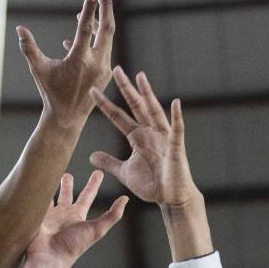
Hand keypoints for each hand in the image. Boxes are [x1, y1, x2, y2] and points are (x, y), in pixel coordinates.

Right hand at [17, 0, 114, 127]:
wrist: (67, 117)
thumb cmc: (51, 92)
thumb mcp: (39, 69)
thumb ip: (29, 48)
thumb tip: (19, 29)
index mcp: (80, 60)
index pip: (87, 27)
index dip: (90, 7)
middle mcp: (96, 63)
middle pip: (107, 29)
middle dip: (107, 8)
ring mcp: (104, 69)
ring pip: (107, 39)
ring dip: (100, 23)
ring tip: (93, 10)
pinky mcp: (106, 73)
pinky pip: (103, 50)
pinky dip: (95, 40)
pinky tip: (80, 36)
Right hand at [26, 171, 126, 267]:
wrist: (49, 257)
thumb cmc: (73, 246)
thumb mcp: (97, 229)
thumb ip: (111, 215)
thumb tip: (126, 198)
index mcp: (77, 216)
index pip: (87, 195)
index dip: (93, 184)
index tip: (98, 172)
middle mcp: (62, 215)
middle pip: (66, 194)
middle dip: (67, 183)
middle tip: (66, 173)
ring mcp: (47, 215)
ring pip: (48, 196)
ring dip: (48, 187)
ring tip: (47, 176)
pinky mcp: (34, 215)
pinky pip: (35, 200)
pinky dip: (34, 193)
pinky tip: (32, 183)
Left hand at [90, 67, 199, 207]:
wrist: (170, 197)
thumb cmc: (152, 183)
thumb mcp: (124, 172)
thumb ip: (109, 162)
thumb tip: (91, 156)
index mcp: (137, 137)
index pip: (118, 116)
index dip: (106, 104)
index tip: (92, 91)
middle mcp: (150, 132)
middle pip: (135, 106)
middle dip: (126, 89)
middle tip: (117, 70)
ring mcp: (163, 137)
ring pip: (153, 111)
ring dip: (147, 94)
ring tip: (141, 77)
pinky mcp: (176, 147)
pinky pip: (177, 129)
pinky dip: (177, 116)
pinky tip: (176, 103)